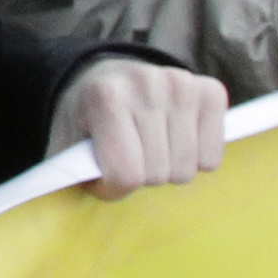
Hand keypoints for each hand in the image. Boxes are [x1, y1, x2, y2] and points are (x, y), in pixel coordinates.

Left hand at [56, 56, 228, 197]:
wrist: (106, 76)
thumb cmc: (86, 119)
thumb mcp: (64, 144)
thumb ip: (70, 173)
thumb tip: (73, 202)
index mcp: (104, 96)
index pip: (124, 173)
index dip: (112, 187)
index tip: (103, 174)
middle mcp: (146, 83)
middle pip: (158, 173)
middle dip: (141, 176)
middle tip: (129, 155)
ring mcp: (182, 84)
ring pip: (187, 168)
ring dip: (168, 168)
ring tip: (151, 146)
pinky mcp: (211, 91)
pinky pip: (212, 157)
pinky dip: (195, 159)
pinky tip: (176, 139)